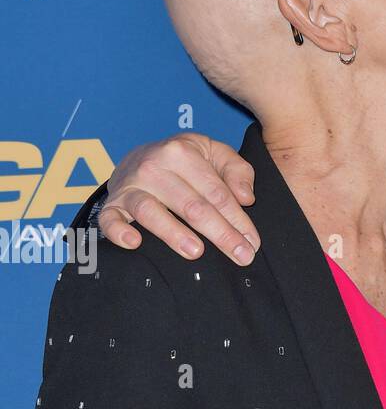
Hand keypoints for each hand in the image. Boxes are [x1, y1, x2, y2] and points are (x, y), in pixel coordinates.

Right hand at [98, 133, 259, 264]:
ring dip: (174, 234)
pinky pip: (110, 219)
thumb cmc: (183, 161)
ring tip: (196, 253)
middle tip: (241, 256)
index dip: (238, 220)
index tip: (252, 243)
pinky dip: (119, 231)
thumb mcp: (213, 153)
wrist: (138, 158)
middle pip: (192, 206)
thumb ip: (236, 170)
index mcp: (182, 152)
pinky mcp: (112, 204)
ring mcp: (130, 186)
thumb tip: (246, 198)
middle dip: (220, 234)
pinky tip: (134, 243)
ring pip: (152, 211)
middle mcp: (154, 167)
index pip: (217, 193)